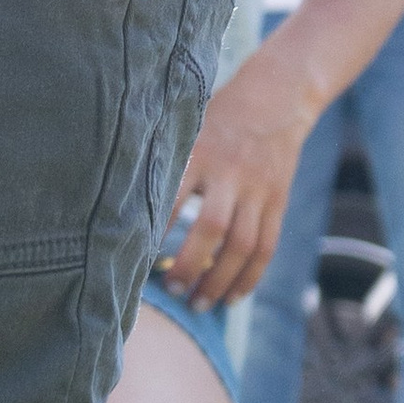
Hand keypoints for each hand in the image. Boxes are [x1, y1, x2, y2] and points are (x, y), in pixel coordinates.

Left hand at [159, 49, 318, 310]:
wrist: (276, 97)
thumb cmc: (217, 117)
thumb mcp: (189, 127)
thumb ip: (167, 160)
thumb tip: (126, 206)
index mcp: (200, 152)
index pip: (174, 196)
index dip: (155, 231)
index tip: (133, 258)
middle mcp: (231, 172)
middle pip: (213, 228)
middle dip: (190, 265)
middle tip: (171, 289)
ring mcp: (258, 189)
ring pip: (243, 246)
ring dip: (220, 282)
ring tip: (199, 304)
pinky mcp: (278, 202)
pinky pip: (267, 247)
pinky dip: (250, 277)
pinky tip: (232, 297)